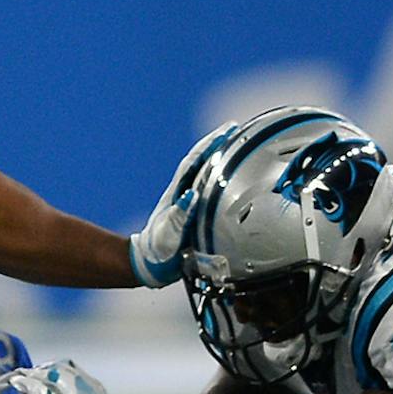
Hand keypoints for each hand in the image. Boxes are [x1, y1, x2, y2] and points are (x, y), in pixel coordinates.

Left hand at [131, 123, 235, 287]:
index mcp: (179, 194)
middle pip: (203, 162)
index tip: (229, 129)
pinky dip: (225, 179)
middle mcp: (186, 193)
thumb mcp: (167, 234)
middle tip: (237, 129)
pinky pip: (214, 190)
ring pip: (209, 174)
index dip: (211, 145)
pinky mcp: (198, 214)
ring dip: (223, 159)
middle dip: (219, 145)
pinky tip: (236, 177)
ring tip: (240, 144)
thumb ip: (178, 216)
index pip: (196, 162)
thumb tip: (190, 195)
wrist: (152, 265)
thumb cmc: (158, 251)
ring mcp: (192, 202)